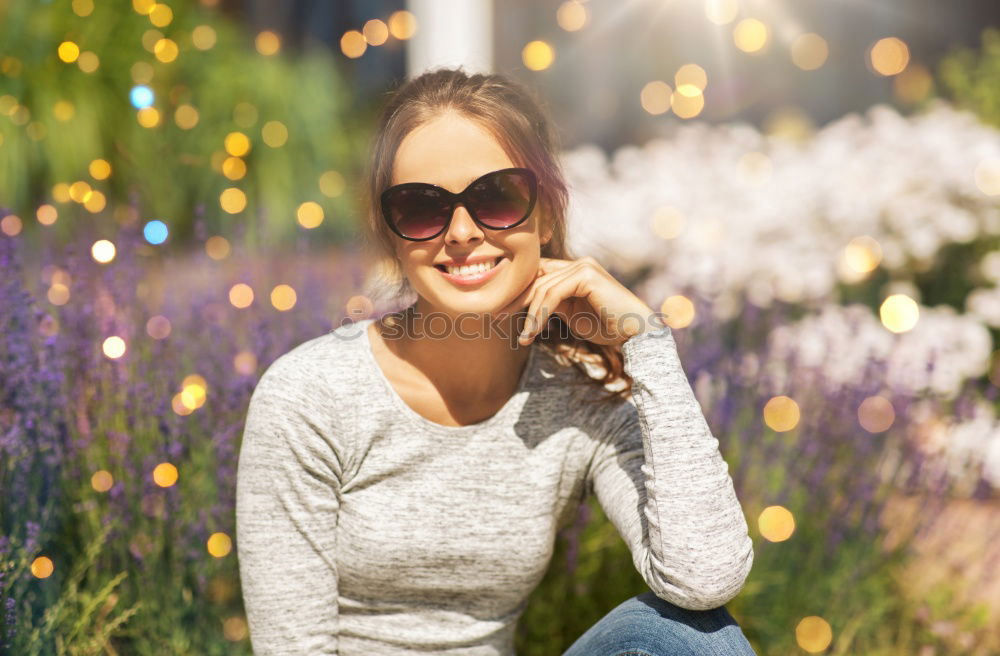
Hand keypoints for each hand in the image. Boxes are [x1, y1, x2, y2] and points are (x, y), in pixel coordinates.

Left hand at [496, 256, 666, 346]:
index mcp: (575, 271)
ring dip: (528, 314)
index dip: (518, 292)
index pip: (538, 275)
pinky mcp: (587, 275)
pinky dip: (539, 314)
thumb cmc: (608, 328)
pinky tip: (533, 332)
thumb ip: (553, 304)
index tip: (500, 311)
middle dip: (514, 299)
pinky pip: (553, 293)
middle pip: (536, 278)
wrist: (635, 334)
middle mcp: (579, 264)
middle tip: (496, 317)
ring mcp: (583, 266)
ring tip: (523, 337)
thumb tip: (528, 307)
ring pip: (542, 288)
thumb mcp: (572, 314)